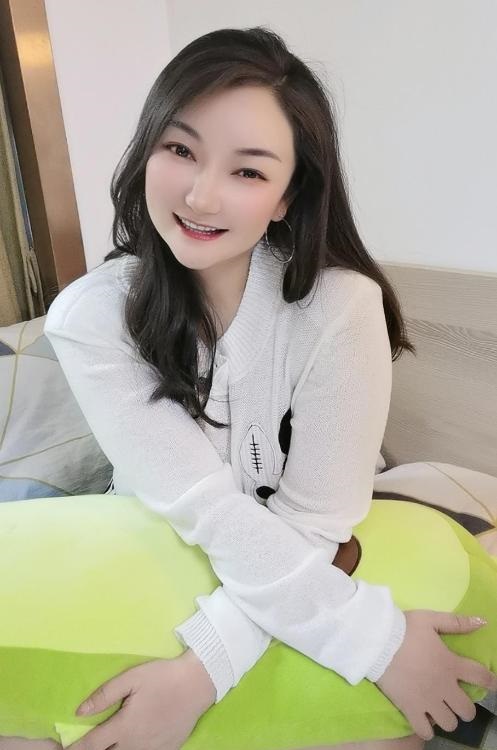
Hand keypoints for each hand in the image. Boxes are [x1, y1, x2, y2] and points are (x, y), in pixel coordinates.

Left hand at [68, 650, 215, 749]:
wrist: (198, 683)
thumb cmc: (163, 677)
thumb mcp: (132, 678)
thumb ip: (105, 695)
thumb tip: (79, 712)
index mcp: (124, 726)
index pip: (92, 745)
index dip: (74, 749)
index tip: (63, 749)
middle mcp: (135, 744)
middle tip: (87, 746)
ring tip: (108, 745)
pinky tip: (130, 745)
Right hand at [375, 610, 496, 741]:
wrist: (377, 641)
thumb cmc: (404, 629)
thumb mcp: (430, 620)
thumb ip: (456, 623)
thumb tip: (482, 622)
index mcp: (451, 664)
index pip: (481, 676)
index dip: (492, 682)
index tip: (494, 685)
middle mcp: (444, 687)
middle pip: (467, 710)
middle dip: (465, 707)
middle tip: (455, 700)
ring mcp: (428, 701)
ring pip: (450, 723)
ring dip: (447, 718)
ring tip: (439, 710)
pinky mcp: (411, 709)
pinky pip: (425, 731)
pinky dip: (427, 728)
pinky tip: (423, 719)